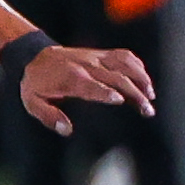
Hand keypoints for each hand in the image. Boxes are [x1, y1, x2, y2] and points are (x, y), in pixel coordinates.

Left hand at [20, 44, 154, 137]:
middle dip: (135, 93)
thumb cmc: (36, 83)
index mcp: (70, 78)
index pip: (92, 85)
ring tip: (151, 96)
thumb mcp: (33, 102)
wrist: (34, 56)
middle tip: (147, 110)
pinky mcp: (101, 54)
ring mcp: (95, 57)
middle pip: (116, 77)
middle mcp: (86, 66)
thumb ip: (49, 116)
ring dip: (141, 78)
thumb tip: (67, 130)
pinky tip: (145, 80)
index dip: (106, 92)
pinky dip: (137, 65)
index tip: (121, 100)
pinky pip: (124, 55)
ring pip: (124, 63)